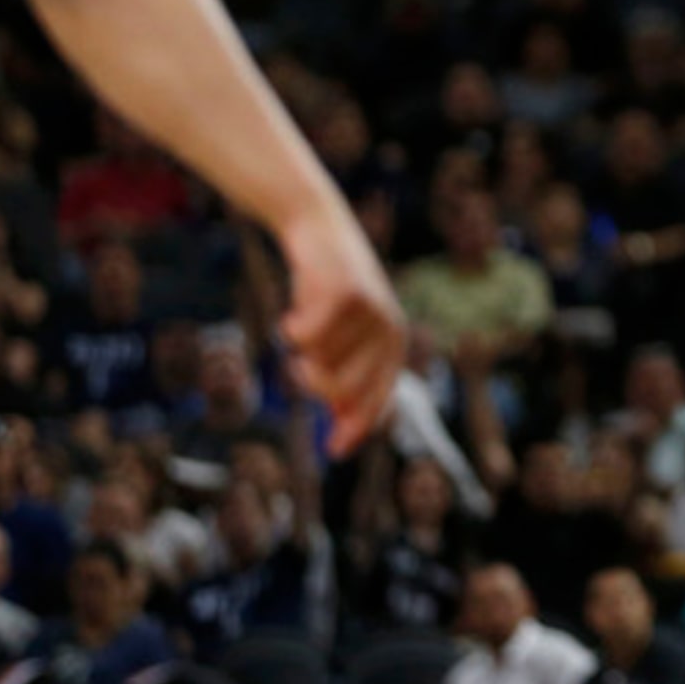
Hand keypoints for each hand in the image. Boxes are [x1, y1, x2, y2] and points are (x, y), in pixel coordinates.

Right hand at [275, 198, 405, 454]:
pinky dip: (292, 328)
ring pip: (318, 362)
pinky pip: (304, 336)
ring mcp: (370, 310)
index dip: (358, 426)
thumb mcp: (340, 340)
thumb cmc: (328, 293)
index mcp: (392, 343)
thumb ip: (344, 384)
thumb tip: (343, 440)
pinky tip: (294, 310)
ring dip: (300, 350)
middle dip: (312, 384)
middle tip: (299, 362)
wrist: (319, 231)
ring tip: (304, 324)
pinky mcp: (345, 293)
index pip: (377, 398)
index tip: (336, 452)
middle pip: (340, 389)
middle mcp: (388, 328)